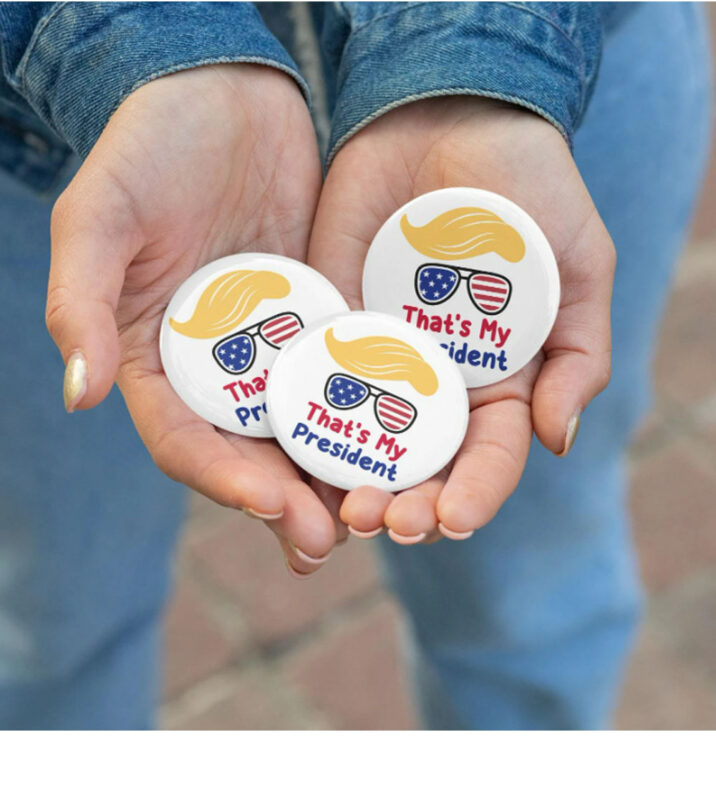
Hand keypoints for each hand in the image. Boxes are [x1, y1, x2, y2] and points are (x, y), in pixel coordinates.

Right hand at [47, 64, 336, 574]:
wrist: (224, 97)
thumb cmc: (149, 148)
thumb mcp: (101, 217)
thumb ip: (83, 302)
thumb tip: (79, 394)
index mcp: (159, 362)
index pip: (186, 441)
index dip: (222, 479)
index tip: (270, 504)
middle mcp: (219, 370)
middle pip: (251, 454)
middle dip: (287, 502)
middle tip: (330, 538)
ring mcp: (275, 350)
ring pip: (304, 431)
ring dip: (333, 479)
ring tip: (375, 515)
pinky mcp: (323, 323)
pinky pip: (348, 379)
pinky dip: (369, 418)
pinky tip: (402, 447)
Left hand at [308, 97, 614, 543]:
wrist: (449, 116)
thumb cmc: (528, 189)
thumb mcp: (578, 267)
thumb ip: (577, 353)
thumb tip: (558, 441)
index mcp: (492, 380)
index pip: (484, 457)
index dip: (473, 494)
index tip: (452, 519)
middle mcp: (431, 381)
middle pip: (418, 466)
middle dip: (402, 505)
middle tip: (378, 521)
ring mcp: (375, 356)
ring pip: (359, 440)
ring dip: (346, 483)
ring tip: (335, 511)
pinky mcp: (326, 323)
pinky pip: (308, 381)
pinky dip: (299, 424)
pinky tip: (286, 456)